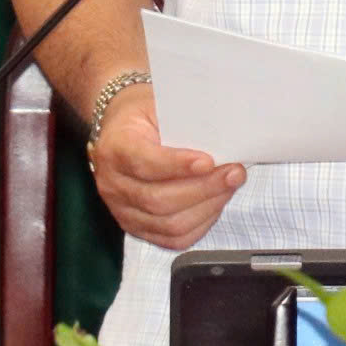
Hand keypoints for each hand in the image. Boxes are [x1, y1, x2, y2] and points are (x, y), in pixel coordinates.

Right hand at [88, 88, 245, 247]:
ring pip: (168, 224)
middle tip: (233, 173)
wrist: (122, 129)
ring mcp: (121, 210)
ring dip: (207, 207)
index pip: (144, 163)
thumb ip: (184, 123)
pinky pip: (170, 239)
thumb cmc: (145, 114)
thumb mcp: (159, 106)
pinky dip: (199, 225)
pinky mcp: (135, 227)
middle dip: (203, 189)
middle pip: (158, 200)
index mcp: (115, 147)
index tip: (209, 161)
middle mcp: (112, 183)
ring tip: (229, 187)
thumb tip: (223, 139)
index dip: (177, 165)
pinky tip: (214, 205)